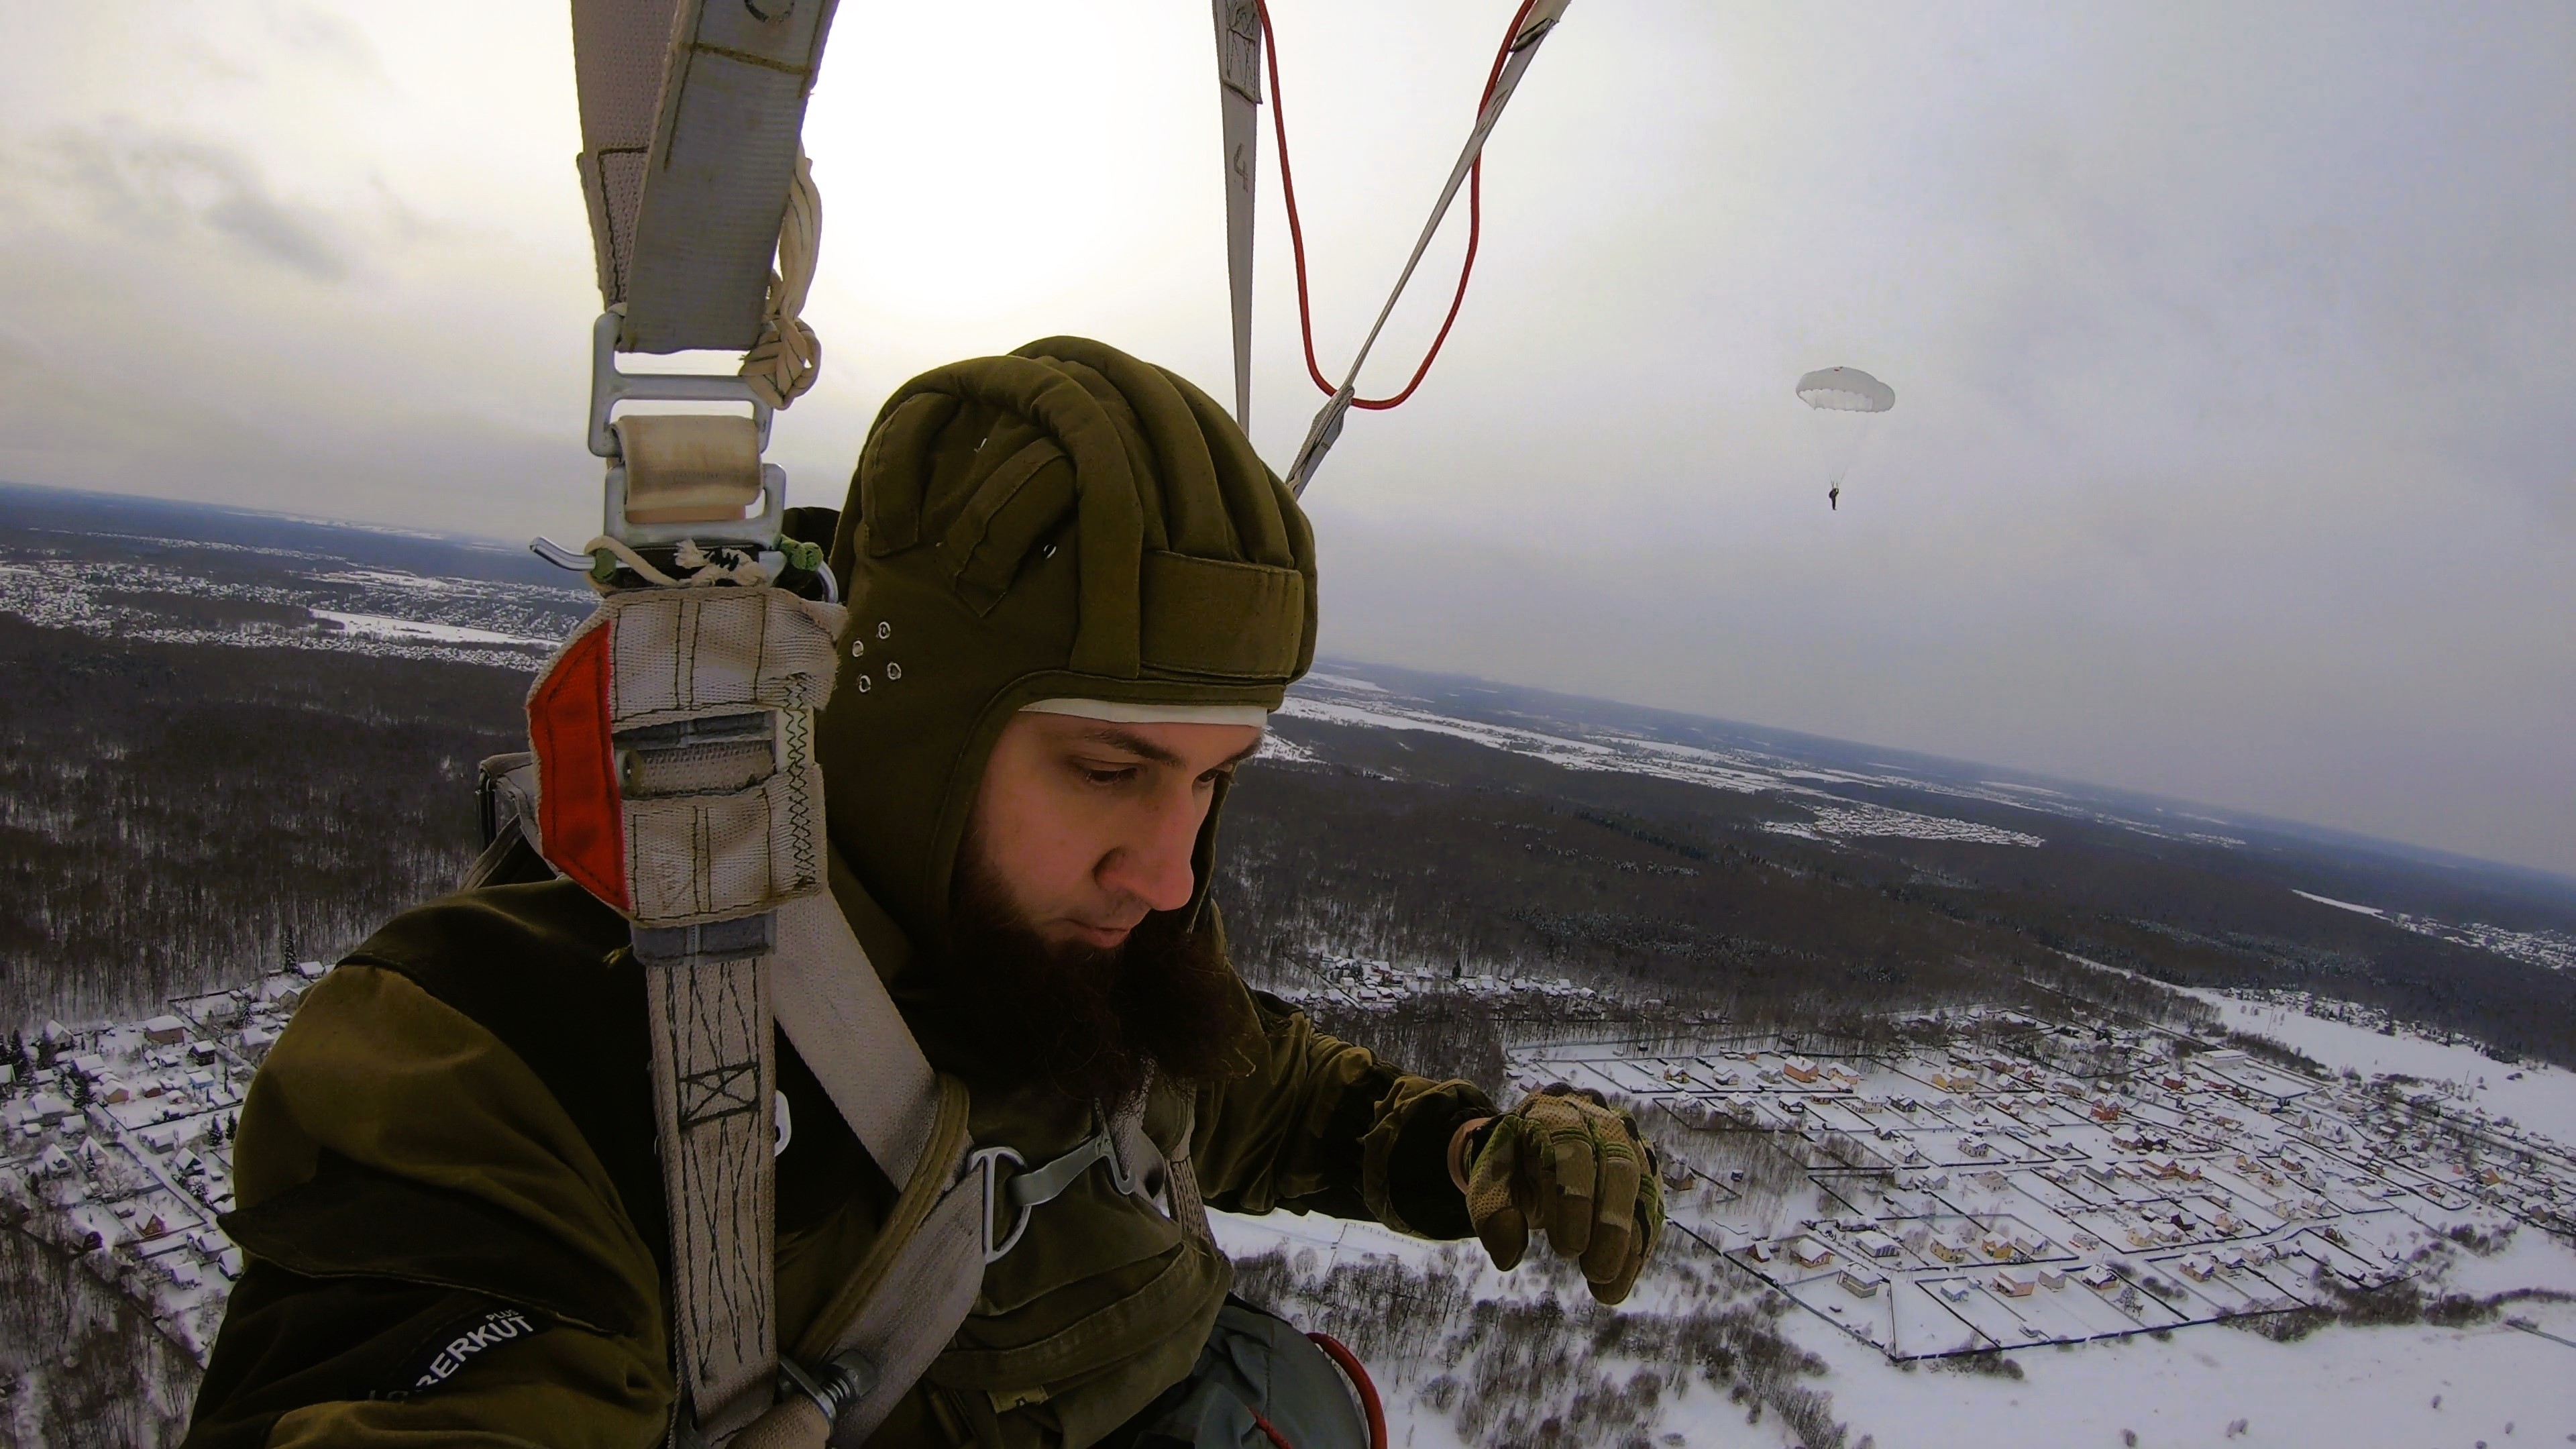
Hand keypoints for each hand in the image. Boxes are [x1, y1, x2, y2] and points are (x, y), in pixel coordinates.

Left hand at [1459, 1084, 1662, 1303]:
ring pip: (1643, 1186)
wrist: (1531, 1145)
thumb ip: (1492, 1212)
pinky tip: (1621, 1280)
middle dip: (1611, 1223)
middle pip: (1619, 1165)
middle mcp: (1599, 1119)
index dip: (1575, 1199)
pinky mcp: (1644, 1168)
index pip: (1573, 1149)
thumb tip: (1508, 1257)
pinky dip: (1640, 1245)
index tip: (1568, 1250)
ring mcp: (1628, 1141)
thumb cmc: (1511, 1165)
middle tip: (1595, 1272)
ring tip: (1607, 1288)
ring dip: (1631, 1241)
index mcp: (1554, 1111)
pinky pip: (1652, 1205)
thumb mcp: (1490, 1181)